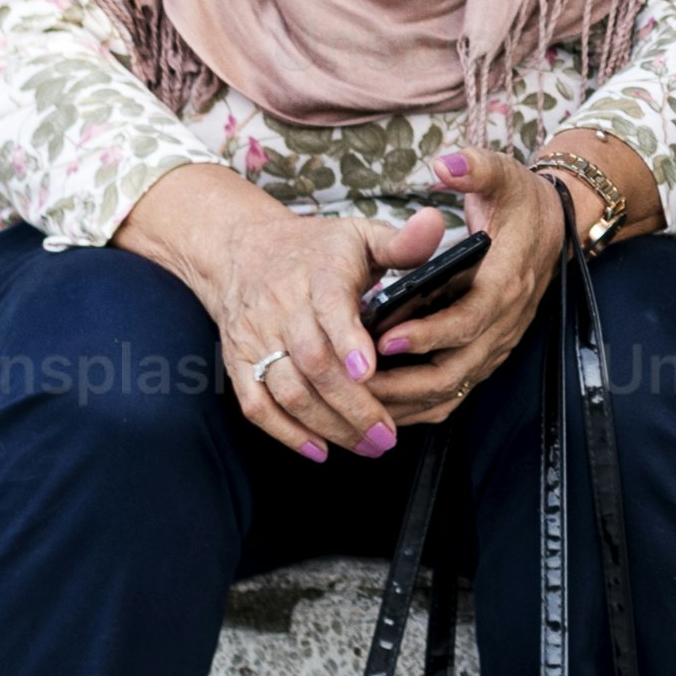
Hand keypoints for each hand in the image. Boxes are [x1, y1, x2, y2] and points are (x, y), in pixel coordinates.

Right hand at [124, 164, 403, 466]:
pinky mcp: (239, 361)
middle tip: (388, 435)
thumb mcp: (361, 234)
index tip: (369, 371)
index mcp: (319, 274)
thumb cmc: (318, 249)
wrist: (242, 250)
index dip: (348, 341)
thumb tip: (436, 224)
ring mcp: (256, 338)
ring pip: (286, 389)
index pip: (329, 309)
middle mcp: (282, 307)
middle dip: (351, 404)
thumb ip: (401, 241)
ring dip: (326, 425)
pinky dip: (285, 432)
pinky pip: (256, 404)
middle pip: (312, 362)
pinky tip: (320, 450)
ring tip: (368, 446)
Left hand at [353, 144, 570, 423]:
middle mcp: (505, 321)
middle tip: (355, 384)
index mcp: (506, 282)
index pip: (467, 320)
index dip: (426, 334)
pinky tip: (380, 404)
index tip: (381, 338)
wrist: (557, 226)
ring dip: (405, 401)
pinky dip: (418, 404)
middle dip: (403, 383)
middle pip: (455, 370)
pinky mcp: (489, 354)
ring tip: (358, 401)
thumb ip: (476, 168)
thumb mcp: (503, 174)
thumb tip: (446, 163)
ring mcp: (498, 342)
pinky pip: (454, 392)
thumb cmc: (520, 201)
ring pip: (452, 389)